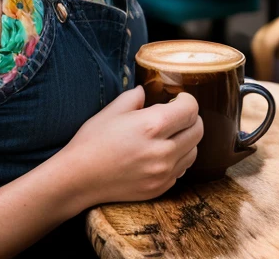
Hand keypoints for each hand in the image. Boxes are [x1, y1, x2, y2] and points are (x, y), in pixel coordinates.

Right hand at [64, 86, 202, 205]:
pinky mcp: (161, 188)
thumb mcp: (112, 110)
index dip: (187, 100)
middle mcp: (163, 151)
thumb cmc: (93, 140)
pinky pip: (182, 170)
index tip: (178, 98)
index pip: (190, 110)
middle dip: (191, 118)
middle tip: (177, 114)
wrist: (80, 177)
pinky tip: (162, 152)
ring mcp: (164, 172)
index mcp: (152, 126)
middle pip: (198, 130)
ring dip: (187, 139)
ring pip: (194, 152)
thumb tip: (145, 91)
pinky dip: (178, 158)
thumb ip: (134, 97)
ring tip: (170, 134)